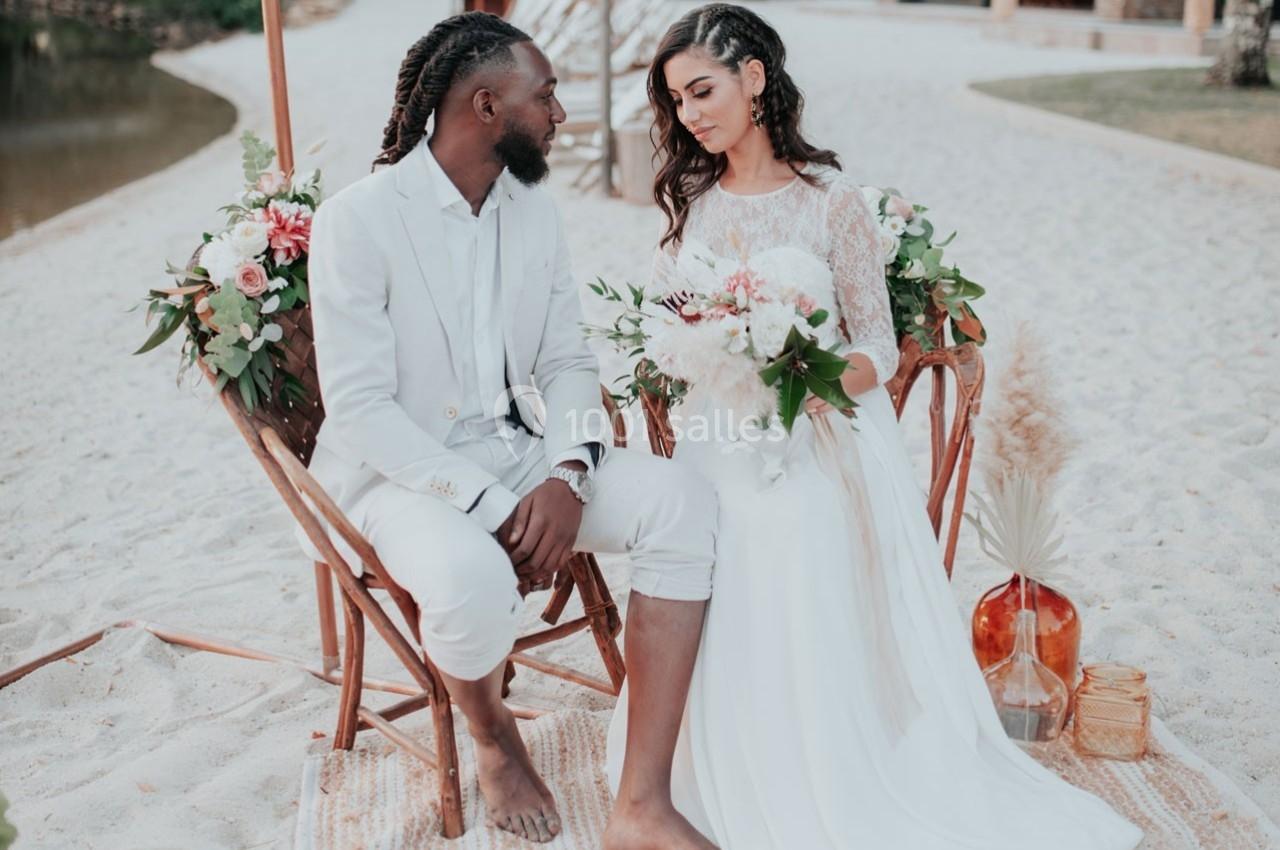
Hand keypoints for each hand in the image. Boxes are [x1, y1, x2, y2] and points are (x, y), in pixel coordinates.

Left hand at [496, 469, 584, 590]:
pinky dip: (550, 571)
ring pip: (549, 566)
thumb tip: (511, 542)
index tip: (508, 562)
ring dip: (535, 574)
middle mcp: (554, 533)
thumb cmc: (545, 494)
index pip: (525, 549)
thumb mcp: (527, 501)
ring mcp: (564, 539)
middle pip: (536, 561)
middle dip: (522, 570)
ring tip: (525, 574)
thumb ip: (519, 522)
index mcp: (541, 522)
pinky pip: (561, 563)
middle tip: (514, 571)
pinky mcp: (571, 542)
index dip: (515, 560)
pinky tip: (540, 572)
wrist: (571, 488)